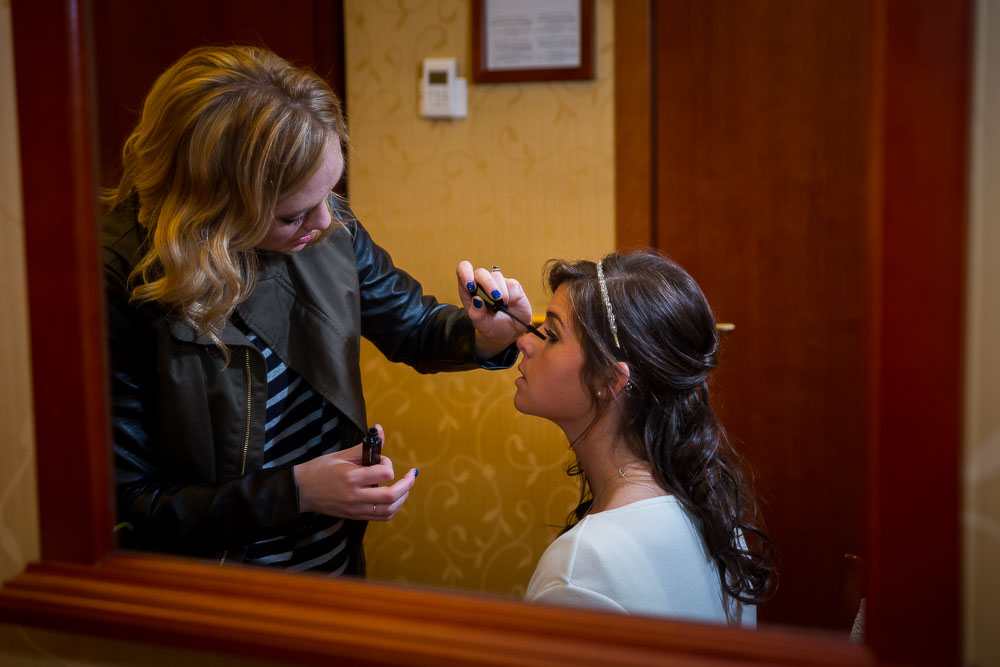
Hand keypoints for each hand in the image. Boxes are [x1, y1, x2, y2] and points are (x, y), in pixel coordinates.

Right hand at [292, 425, 416, 520]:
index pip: (384, 474)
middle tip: (411, 475)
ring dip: (403, 498)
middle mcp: (355, 496)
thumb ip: (364, 446)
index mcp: (351, 477)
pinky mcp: (355, 516)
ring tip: (405, 487)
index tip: (381, 460)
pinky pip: (381, 516)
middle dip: (407, 485)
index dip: (388, 464)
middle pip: (391, 496)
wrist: (301, 491)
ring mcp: (356, 509)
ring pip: (389, 510)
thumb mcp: (341, 454)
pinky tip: (394, 498)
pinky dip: (392, 508)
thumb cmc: (319, 469)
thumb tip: (380, 428)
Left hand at [456, 261, 533, 358]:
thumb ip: (477, 314)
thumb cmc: (492, 327)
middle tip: (494, 297)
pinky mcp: (512, 285)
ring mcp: (497, 283)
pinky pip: (510, 283)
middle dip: (487, 283)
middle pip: (480, 272)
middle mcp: (482, 284)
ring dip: (500, 291)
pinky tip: (508, 304)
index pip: (463, 270)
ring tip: (502, 305)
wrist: (511, 332)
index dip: (465, 272)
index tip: (470, 285)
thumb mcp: (482, 325)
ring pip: (496, 276)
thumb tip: (477, 300)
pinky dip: (510, 295)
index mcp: (469, 291)